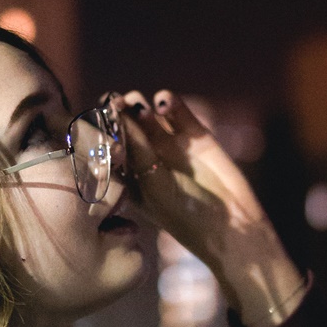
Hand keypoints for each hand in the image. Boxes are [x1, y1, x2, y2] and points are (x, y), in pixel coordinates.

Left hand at [116, 90, 306, 326]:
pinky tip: (164, 101)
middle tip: (116, 102)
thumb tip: (123, 116)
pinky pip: (179, 114)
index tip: (96, 116)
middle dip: (121, 113)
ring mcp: (170, 146)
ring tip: (139, 104)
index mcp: (129, 177)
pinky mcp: (196, 136)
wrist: (230, 226)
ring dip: (142, 107)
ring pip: (151, 117)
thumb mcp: (155, 186)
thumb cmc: (185, 215)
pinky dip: (171, 104)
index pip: (110, 147)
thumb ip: (140, 152)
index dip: (103, 130)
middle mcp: (146, 159)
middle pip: (128, 127)